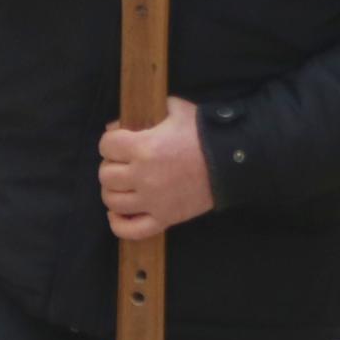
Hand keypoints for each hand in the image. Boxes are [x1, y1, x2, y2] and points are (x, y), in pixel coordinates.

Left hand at [98, 99, 211, 240]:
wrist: (233, 161)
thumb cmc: (204, 133)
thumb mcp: (175, 110)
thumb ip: (146, 114)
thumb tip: (118, 126)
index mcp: (143, 147)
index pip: (106, 146)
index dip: (110, 142)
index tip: (119, 142)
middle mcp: (144, 176)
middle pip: (106, 175)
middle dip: (111, 166)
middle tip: (123, 163)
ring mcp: (154, 200)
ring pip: (113, 201)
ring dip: (114, 191)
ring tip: (123, 185)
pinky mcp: (166, 218)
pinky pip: (131, 230)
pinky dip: (119, 224)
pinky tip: (119, 213)